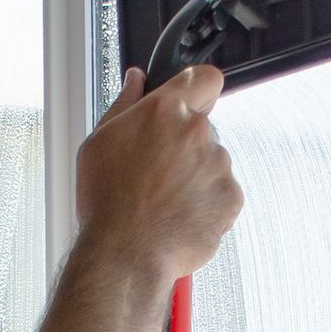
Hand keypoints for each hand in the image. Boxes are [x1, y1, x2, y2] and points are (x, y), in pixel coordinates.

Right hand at [72, 63, 242, 290]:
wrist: (126, 253)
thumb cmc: (108, 202)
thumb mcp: (99, 142)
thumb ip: (124, 104)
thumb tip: (136, 81)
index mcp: (166, 110)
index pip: (204, 78)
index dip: (199, 89)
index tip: (190, 102)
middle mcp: (197, 131)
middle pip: (202, 128)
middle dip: (184, 145)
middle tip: (155, 172)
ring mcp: (218, 165)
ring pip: (211, 163)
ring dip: (194, 177)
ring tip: (163, 202)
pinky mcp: (230, 197)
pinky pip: (222, 194)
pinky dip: (205, 204)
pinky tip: (178, 216)